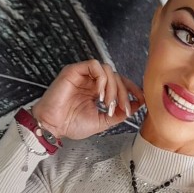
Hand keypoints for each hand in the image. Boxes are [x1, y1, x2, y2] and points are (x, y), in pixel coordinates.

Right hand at [30, 60, 145, 140]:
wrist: (52, 127)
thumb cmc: (71, 124)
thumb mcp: (102, 122)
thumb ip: (119, 114)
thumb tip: (137, 105)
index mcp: (97, 91)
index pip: (119, 83)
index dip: (132, 89)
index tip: (141, 99)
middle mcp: (91, 81)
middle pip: (116, 76)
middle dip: (124, 93)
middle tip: (122, 108)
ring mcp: (83, 75)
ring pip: (108, 70)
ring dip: (113, 87)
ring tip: (108, 104)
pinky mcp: (74, 70)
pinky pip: (94, 65)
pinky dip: (102, 79)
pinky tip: (99, 94)